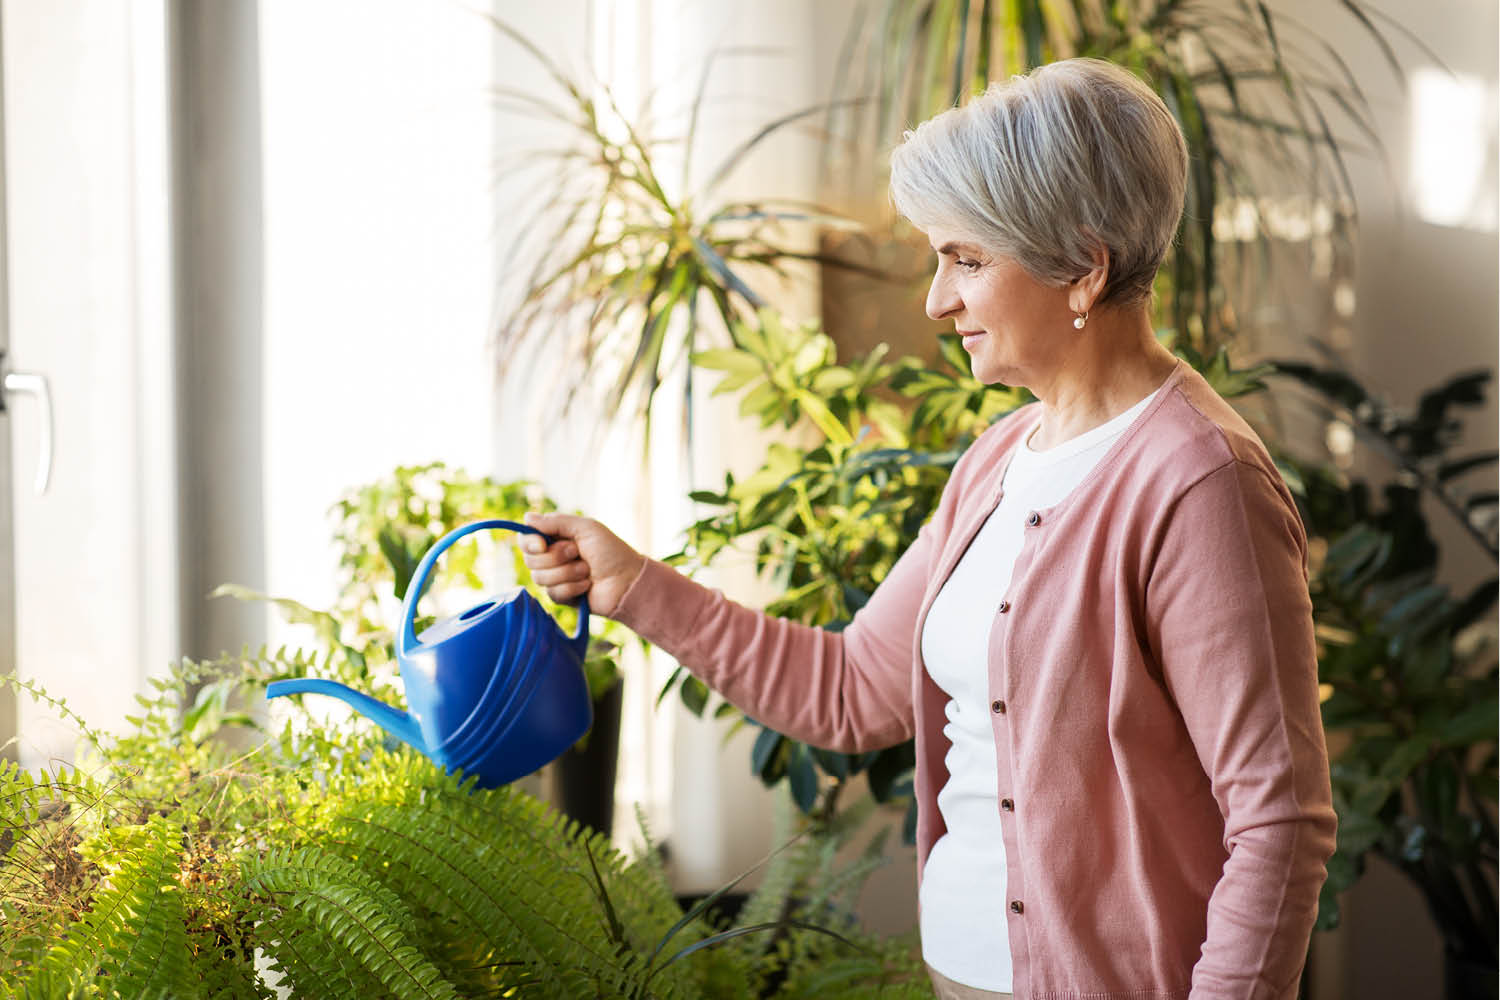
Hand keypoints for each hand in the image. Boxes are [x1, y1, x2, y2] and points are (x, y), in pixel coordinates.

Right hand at [518, 512, 646, 618]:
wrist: (628, 581)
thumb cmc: (611, 551)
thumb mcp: (586, 528)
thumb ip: (556, 522)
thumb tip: (527, 517)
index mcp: (556, 537)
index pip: (526, 539)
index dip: (530, 542)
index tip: (542, 544)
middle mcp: (552, 557)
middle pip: (530, 560)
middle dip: (556, 557)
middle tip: (578, 553)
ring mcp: (556, 578)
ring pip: (540, 577)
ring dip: (567, 572)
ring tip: (587, 570)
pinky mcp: (562, 596)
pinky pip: (553, 593)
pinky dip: (572, 587)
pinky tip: (587, 585)